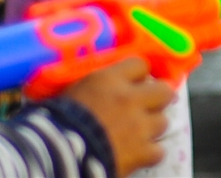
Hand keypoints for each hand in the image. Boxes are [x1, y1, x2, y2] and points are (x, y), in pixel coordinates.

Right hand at [63, 57, 173, 176]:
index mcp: (111, 80)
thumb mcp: (72, 92)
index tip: (135, 82)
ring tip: (139, 133)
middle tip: (148, 105)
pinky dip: (150, 153)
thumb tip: (100, 86)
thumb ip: (94, 86)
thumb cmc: (56, 122)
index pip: (140, 65)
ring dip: (152, 127)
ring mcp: (140, 126)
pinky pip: (158, 151)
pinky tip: (138, 154)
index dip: (139, 75)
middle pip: (163, 91)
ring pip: (163, 121)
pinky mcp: (142, 152)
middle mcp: (131, 99)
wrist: (58, 154)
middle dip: (158, 98)